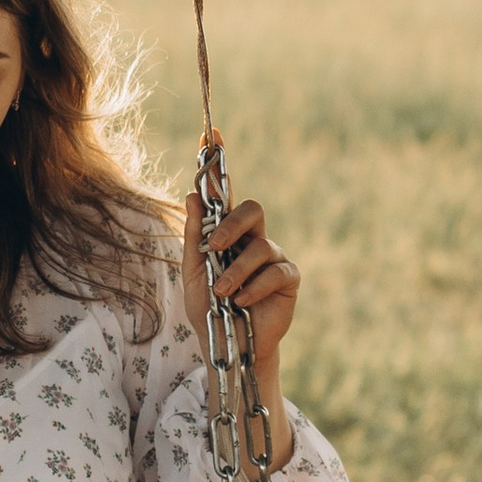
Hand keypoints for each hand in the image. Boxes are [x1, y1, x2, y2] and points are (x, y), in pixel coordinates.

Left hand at [180, 152, 300, 455]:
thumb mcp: (192, 274)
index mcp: (226, 233)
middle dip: (232, 224)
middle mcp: (252, 239)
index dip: (219, 161)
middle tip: (215, 247)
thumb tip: (192, 195)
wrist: (228, 349)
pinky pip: (275, 272)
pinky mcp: (289, 278)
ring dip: (236, 272)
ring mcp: (273, 257)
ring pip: (260, 247)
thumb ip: (194, 237)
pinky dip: (254, 287)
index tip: (210, 133)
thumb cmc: (209, 310)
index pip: (223, 192)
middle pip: (252, 208)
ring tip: (223, 294)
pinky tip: (243, 303)